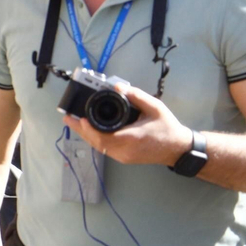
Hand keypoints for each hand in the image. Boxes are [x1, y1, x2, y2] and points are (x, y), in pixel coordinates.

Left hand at [60, 82, 189, 167]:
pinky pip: (105, 149)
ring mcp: (123, 157)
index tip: (81, 118)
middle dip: (81, 130)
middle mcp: (125, 150)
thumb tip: (118, 86)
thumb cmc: (168, 128)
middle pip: (97, 143)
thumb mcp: (155, 108)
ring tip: (74, 122)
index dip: (90, 129)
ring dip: (86, 135)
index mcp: (132, 138)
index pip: (105, 137)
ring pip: (99, 147)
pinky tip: (89, 130)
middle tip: (67, 118)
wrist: (178, 148)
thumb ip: (136, 96)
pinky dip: (95, 139)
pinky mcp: (124, 158)